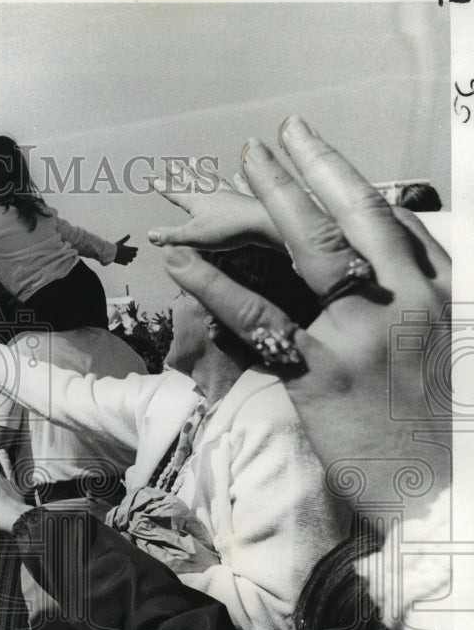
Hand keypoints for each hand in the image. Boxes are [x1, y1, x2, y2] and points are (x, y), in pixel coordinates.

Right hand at [113, 234, 136, 264]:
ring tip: (127, 257)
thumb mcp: (120, 242)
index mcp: (129, 249)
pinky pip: (126, 263)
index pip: (136, 249)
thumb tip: (129, 235)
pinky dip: (125, 262)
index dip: (135, 249)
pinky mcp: (122, 262)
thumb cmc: (115, 247)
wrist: (110, 253)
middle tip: (131, 253)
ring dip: (130, 258)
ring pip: (131, 260)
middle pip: (135, 255)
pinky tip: (123, 260)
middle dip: (133, 254)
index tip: (133, 249)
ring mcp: (126, 259)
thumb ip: (125, 239)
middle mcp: (129, 254)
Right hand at [147, 163, 280, 249]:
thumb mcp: (192, 236)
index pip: (174, 192)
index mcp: (195, 201)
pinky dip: (232, 179)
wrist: (259, 222)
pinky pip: (234, 185)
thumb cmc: (226, 230)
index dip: (162, 186)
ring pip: (210, 179)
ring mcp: (228, 193)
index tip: (151, 177)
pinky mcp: (243, 198)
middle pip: (191, 180)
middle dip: (179, 173)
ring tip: (194, 162)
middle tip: (171, 163)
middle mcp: (210, 193)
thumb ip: (171, 235)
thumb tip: (150, 235)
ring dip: (200, 171)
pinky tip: (235, 175)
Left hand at [163, 116, 450, 516]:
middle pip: (349, 218)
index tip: (309, 146)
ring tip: (228, 175)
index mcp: (439, 291)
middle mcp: (407, 299)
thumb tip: (361, 268)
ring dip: (263, 204)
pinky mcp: (323, 372)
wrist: (446, 492)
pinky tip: (183, 262)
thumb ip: (409, 301)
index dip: (342, 177)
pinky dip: (217, 285)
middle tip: (272, 138)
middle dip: (306, 171)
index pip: (388, 218)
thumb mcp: (441, 346)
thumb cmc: (439, 424)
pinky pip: (261, 317)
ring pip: (310, 249)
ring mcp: (364, 332)